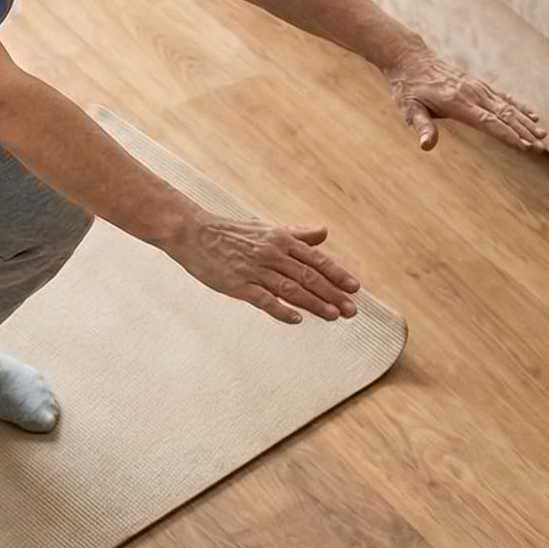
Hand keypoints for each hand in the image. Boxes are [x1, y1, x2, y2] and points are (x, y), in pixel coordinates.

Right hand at [166, 216, 360, 323]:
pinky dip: (281, 309)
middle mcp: (272, 254)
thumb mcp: (267, 228)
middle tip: (351, 310)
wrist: (194, 233)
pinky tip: (297, 319)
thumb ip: (297, 233)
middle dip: (333, 294)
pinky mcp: (238, 284)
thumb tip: (324, 232)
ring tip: (333, 316)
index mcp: (281, 240)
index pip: (316, 260)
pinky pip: (264, 299)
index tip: (354, 288)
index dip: (337, 274)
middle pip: (309, 276)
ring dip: (315, 303)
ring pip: (291, 288)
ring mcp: (255, 270)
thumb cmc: (232, 232)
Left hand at [386, 47, 546, 152]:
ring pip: (507, 107)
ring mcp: (477, 88)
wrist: (411, 59)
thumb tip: (427, 146)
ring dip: (526, 122)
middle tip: (541, 150)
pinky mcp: (479, 86)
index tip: (525, 147)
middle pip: (504, 116)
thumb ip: (421, 126)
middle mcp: (472, 94)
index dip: (508, 136)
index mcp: (457, 103)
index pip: (488, 122)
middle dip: (523, 133)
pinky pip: (503, 98)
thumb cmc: (408, 88)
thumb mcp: (409, 108)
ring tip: (543, 136)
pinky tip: (533, 116)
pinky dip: (520, 107)